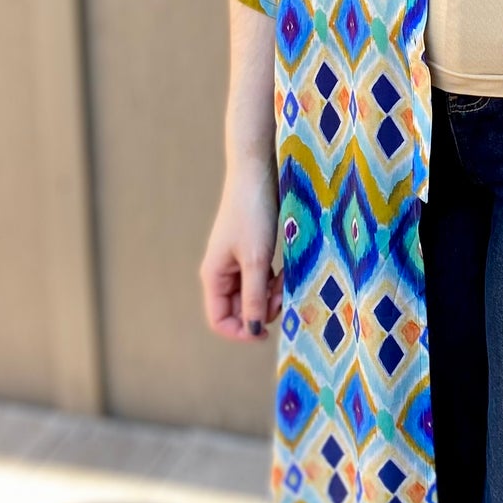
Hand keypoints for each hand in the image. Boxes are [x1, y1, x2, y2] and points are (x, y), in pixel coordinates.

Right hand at [198, 165, 283, 341]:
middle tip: (283, 297)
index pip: (220, 320)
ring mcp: (237, 261)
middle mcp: (223, 272)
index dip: (241, 330)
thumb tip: (253, 330)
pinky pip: (263, 278)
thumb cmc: (253, 214)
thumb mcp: (255, 260)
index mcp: (214, 276)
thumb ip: (254, 297)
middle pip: (240, 309)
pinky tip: (288, 268)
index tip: (268, 330)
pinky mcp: (253, 251)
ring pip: (255, 294)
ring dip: (272, 294)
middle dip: (262, 309)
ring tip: (287, 280)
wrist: (257, 173)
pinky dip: (276, 279)